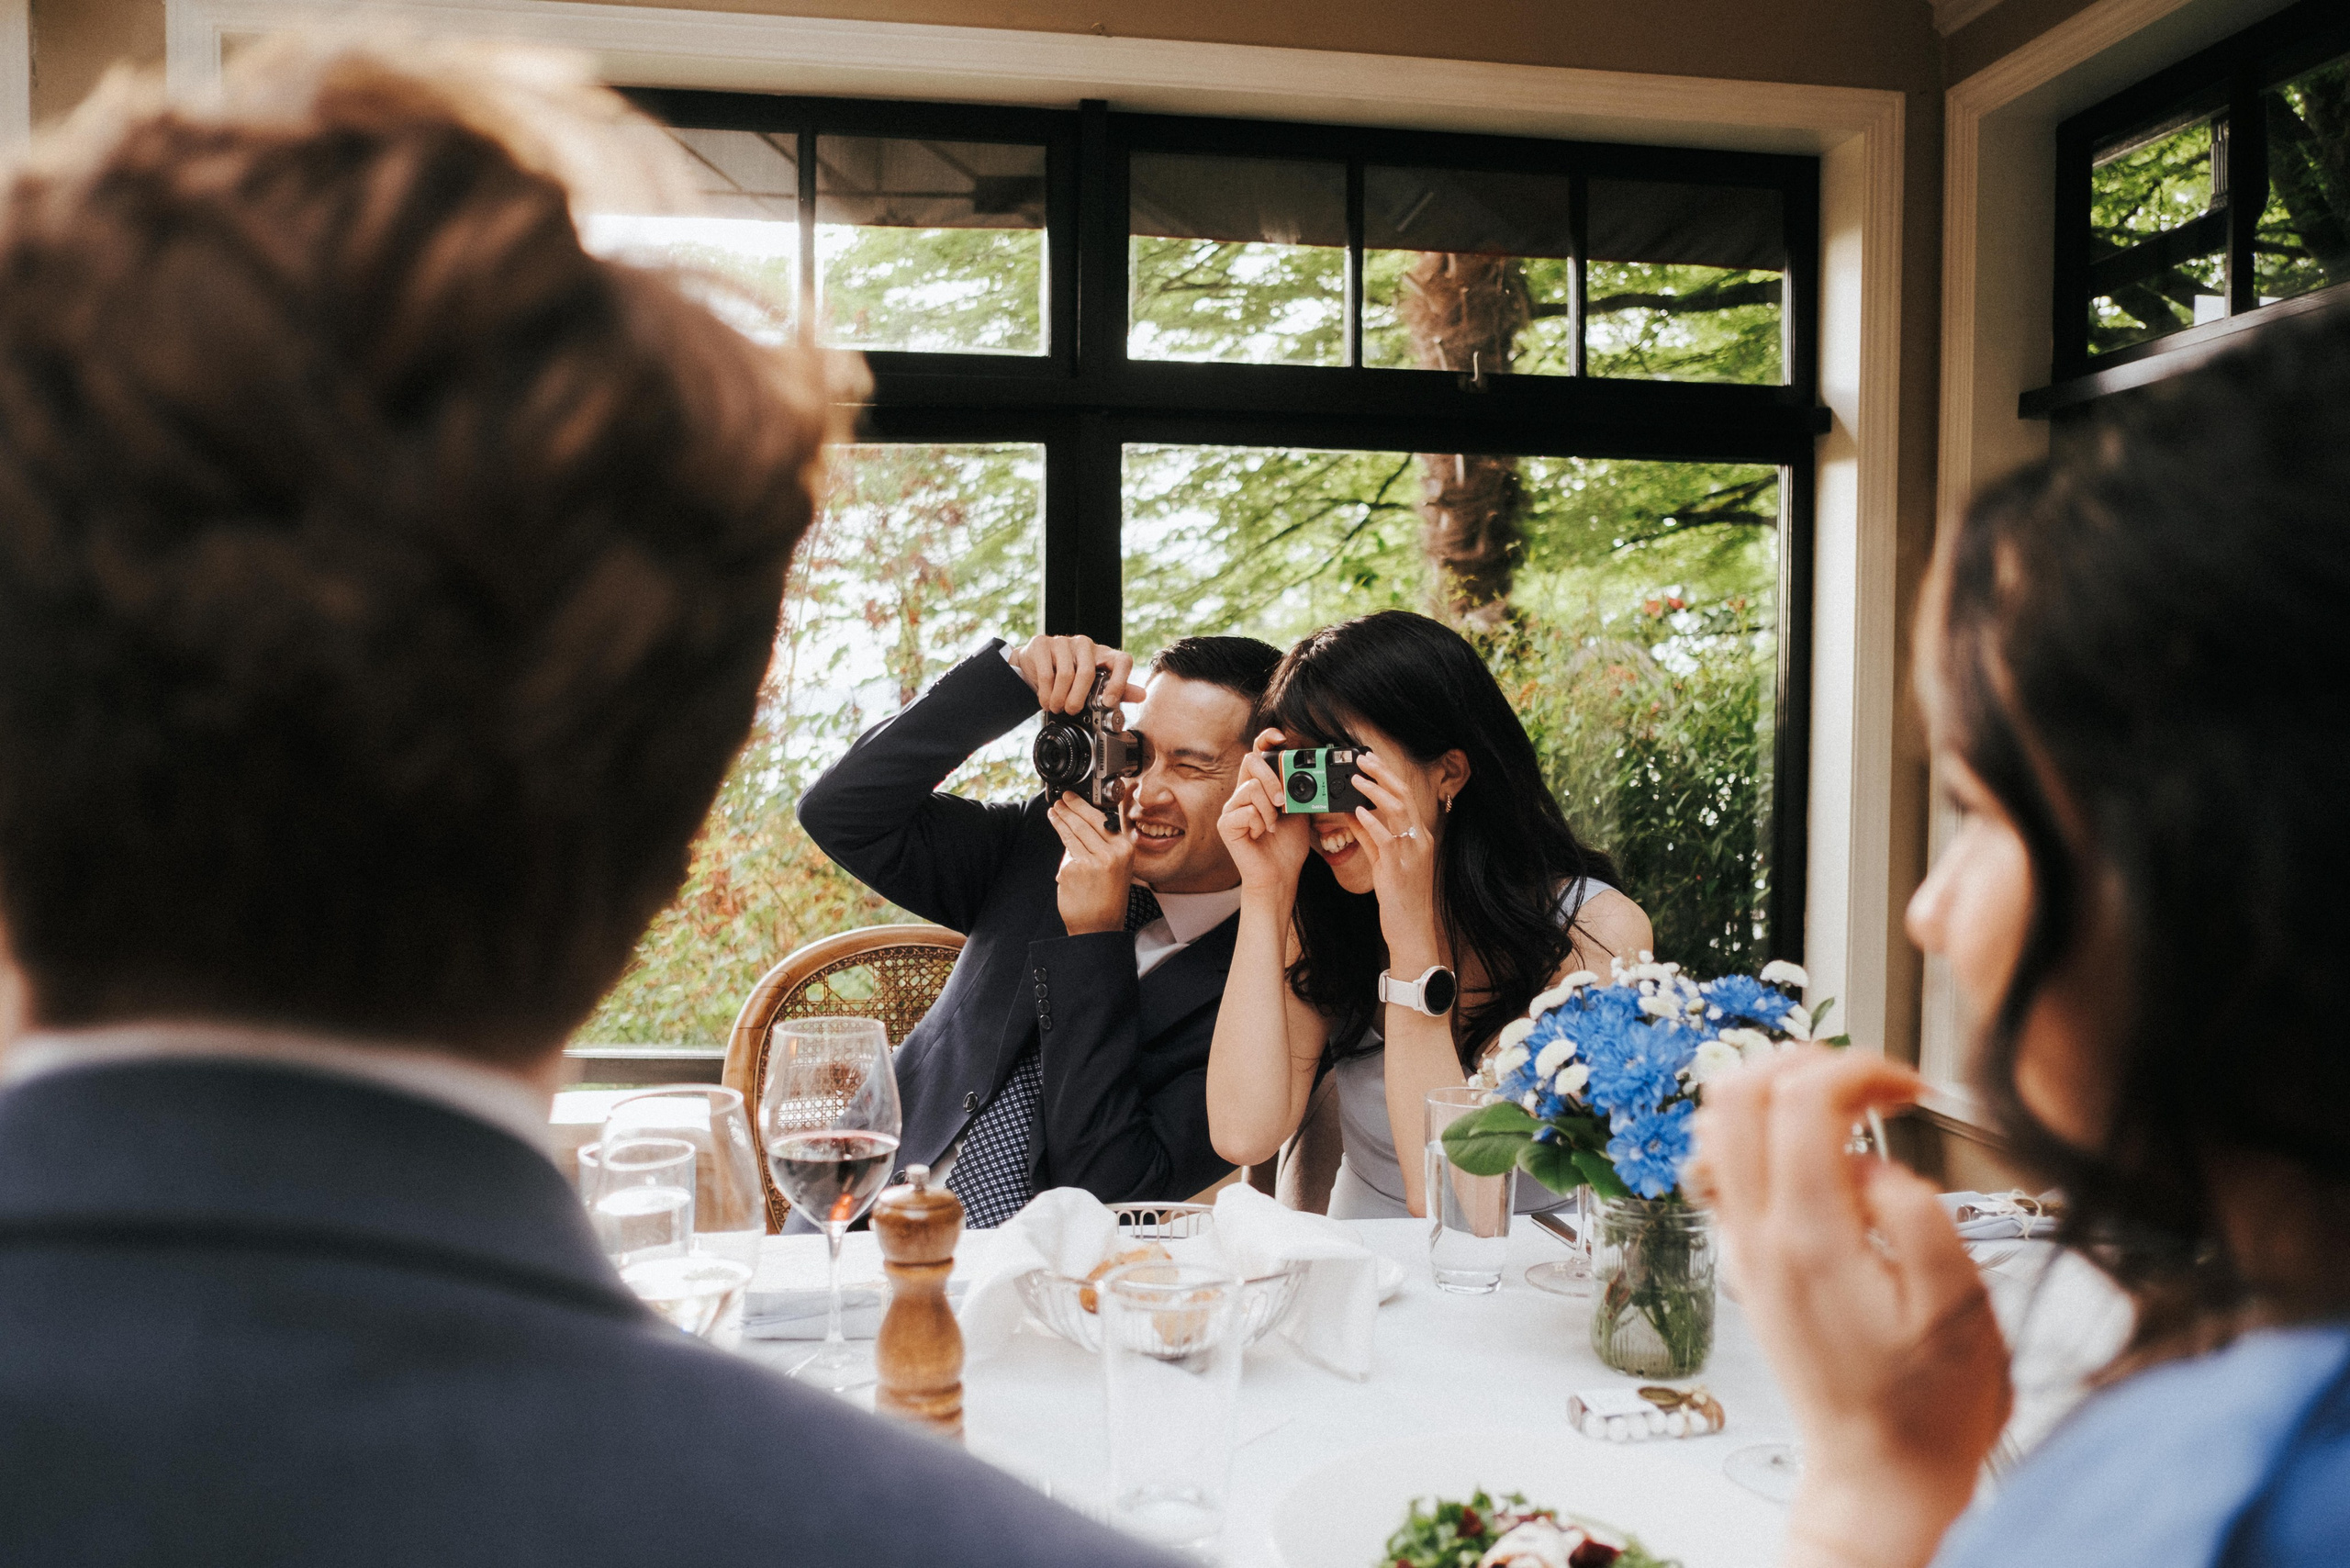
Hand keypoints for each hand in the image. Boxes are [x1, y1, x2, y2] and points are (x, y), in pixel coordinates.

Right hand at [1007, 634, 1144, 715]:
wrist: (1037, 664)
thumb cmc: (1071, 676)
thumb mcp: (1096, 685)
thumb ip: (1118, 690)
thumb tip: (1142, 695)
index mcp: (1104, 654)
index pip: (1122, 661)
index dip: (1119, 682)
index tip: (1108, 702)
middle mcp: (1086, 644)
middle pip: (1087, 672)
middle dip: (1078, 698)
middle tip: (1071, 711)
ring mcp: (1064, 641)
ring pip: (1066, 674)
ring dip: (1059, 698)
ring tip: (1057, 707)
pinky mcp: (1043, 643)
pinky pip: (1046, 673)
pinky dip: (1046, 693)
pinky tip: (1046, 700)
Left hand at [1047, 791, 1135, 934]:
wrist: (1099, 927)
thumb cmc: (1109, 898)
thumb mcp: (1119, 867)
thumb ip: (1106, 846)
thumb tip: (1083, 824)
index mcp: (1125, 850)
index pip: (1101, 820)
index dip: (1083, 806)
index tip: (1072, 798)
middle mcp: (1110, 854)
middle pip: (1084, 824)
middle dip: (1069, 810)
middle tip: (1060, 801)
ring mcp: (1089, 862)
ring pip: (1071, 836)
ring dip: (1060, 821)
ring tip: (1053, 813)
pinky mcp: (1072, 870)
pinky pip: (1066, 856)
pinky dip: (1063, 854)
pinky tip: (1061, 849)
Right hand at [1217, 728, 1310, 894]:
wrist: (1280, 874)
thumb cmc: (1288, 844)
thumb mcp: (1300, 810)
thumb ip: (1299, 788)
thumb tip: (1310, 768)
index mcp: (1260, 786)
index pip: (1257, 753)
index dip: (1265, 740)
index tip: (1279, 737)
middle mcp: (1242, 793)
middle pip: (1251, 761)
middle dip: (1273, 778)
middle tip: (1284, 801)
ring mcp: (1231, 808)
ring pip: (1251, 787)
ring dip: (1270, 808)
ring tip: (1273, 825)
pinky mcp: (1226, 824)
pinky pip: (1245, 810)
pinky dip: (1260, 822)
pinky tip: (1262, 834)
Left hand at [1349, 749, 1441, 969]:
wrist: (1412, 931)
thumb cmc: (1400, 898)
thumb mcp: (1384, 862)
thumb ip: (1370, 837)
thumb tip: (1353, 812)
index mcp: (1418, 837)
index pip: (1405, 796)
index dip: (1387, 775)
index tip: (1368, 761)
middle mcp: (1419, 840)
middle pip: (1403, 795)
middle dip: (1382, 773)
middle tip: (1361, 759)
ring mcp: (1412, 854)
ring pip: (1397, 811)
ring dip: (1376, 792)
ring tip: (1356, 779)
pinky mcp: (1400, 868)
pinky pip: (1387, 839)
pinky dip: (1372, 823)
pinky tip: (1358, 812)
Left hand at [1691, 1050, 2010, 1567]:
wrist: (1879, 1476)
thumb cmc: (1930, 1406)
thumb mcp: (1960, 1307)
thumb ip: (1918, 1213)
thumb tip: (1873, 1162)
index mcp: (1812, 1237)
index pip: (1800, 1099)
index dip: (1860, 1067)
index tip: (1911, 1088)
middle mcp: (1759, 1234)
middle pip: (1735, 1092)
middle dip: (1804, 1060)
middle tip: (1871, 1083)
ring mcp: (1743, 1247)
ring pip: (1715, 1124)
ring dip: (1772, 1090)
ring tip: (1842, 1104)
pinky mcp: (1745, 1262)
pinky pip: (1721, 1170)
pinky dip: (1757, 1134)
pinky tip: (1814, 1153)